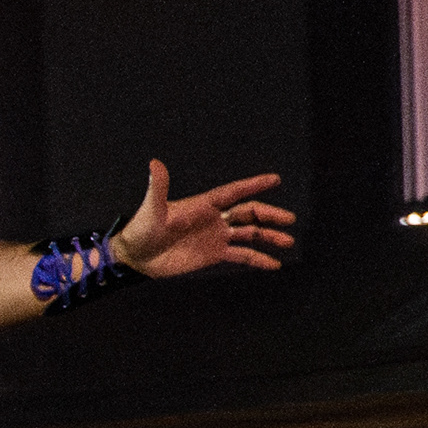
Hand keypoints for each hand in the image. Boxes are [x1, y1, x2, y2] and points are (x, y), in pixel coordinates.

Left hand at [112, 158, 294, 277]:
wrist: (137, 256)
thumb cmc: (142, 229)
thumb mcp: (152, 208)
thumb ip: (158, 187)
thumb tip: (154, 163)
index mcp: (203, 204)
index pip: (234, 192)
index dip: (253, 185)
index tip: (275, 180)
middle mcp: (214, 218)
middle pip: (248, 213)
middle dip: (269, 215)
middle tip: (290, 219)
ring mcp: (216, 236)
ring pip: (250, 234)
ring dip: (269, 236)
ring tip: (288, 242)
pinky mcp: (214, 254)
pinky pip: (242, 255)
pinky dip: (258, 259)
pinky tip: (274, 264)